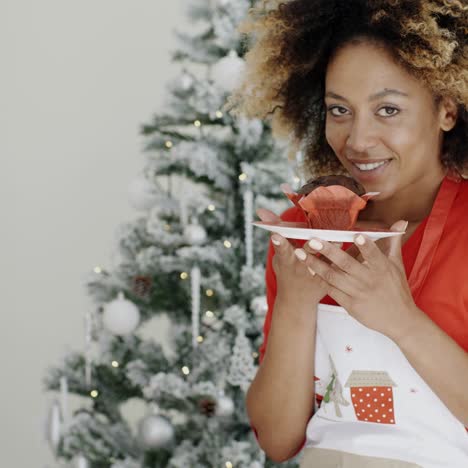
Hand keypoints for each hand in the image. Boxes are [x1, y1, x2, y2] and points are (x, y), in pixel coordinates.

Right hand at [256, 208, 350, 306]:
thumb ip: (274, 233)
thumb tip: (261, 211)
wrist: (297, 300)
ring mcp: (317, 275)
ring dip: (332, 250)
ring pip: (326, 261)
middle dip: (312, 246)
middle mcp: (302, 268)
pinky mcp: (331, 279)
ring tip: (339, 239)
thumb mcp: (278, 254)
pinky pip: (340, 266)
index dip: (279, 244)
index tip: (276, 236)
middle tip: (316, 237)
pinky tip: (354, 248)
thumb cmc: (286, 270)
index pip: (282, 251)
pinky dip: (347, 257)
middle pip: (308, 255)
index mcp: (288, 262)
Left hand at [293, 220, 419, 340]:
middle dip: (328, 251)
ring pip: (333, 276)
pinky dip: (319, 279)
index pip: (374, 255)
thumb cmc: (396, 288)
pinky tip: (308, 269)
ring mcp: (358, 293)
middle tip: (312, 240)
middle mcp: (369, 280)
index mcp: (382, 268)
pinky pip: (331, 290)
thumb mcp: (397, 265)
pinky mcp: (350, 305)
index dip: (366, 246)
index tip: (356, 235)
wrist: (399, 320)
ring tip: (301, 254)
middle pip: (346, 264)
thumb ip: (392, 242)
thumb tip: (400, 222)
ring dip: (315, 264)